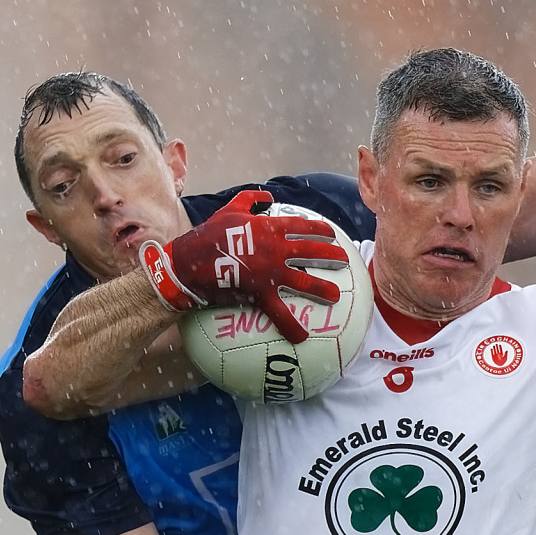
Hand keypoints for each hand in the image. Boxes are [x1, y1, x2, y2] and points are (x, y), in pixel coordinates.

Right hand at [140, 191, 348, 343]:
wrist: (191, 261)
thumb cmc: (209, 235)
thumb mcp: (230, 209)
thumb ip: (251, 200)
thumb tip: (268, 197)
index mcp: (269, 228)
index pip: (301, 226)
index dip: (320, 229)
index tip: (332, 233)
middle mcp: (275, 248)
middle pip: (310, 251)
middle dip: (330, 255)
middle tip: (344, 260)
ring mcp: (270, 270)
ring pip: (303, 280)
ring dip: (322, 288)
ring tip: (337, 295)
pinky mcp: (261, 291)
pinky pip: (278, 312)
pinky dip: (290, 325)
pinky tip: (302, 337)